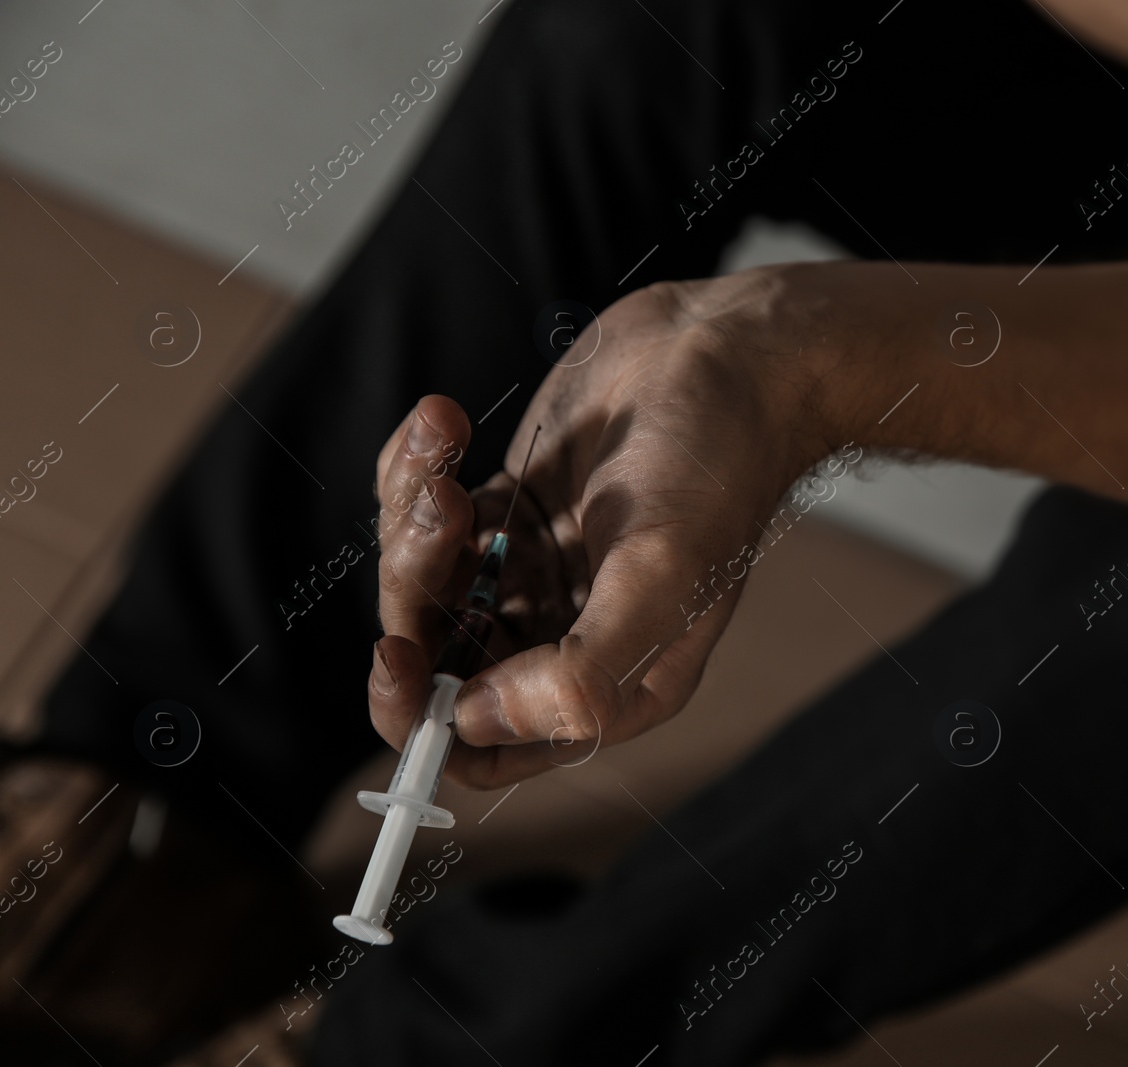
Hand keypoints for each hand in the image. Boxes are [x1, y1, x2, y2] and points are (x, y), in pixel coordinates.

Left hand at [366, 266, 849, 787]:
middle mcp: (565, 636)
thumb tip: (475, 724)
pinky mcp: (511, 508)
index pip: (490, 744)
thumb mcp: (661, 578)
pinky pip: (424, 513)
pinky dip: (416, 468)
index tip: (398, 657)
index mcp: (610, 681)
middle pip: (439, 656)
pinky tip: (445, 423)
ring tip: (444, 448)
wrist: (729, 350)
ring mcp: (534, 570)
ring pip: (422, 579)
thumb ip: (577, 673)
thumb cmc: (717, 465)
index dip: (427, 719)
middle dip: (418, 586)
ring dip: (413, 513)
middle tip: (443, 513)